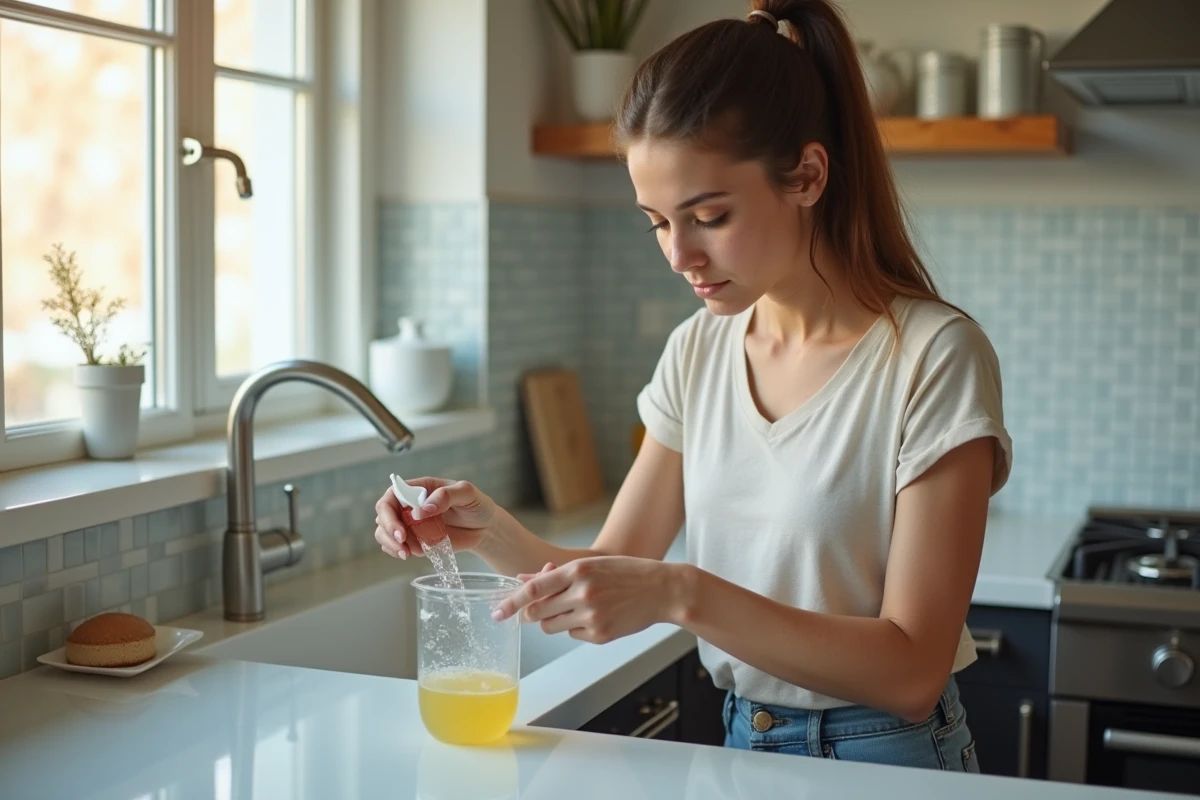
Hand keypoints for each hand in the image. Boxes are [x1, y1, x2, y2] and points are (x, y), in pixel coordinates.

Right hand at [374, 477, 495, 559]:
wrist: (486, 528)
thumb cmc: (476, 505)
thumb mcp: (466, 493)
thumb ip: (445, 496)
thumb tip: (422, 510)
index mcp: (418, 488)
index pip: (392, 495)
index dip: (389, 511)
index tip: (401, 528)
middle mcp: (410, 505)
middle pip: (383, 515)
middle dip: (388, 530)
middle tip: (402, 544)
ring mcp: (410, 524)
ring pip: (384, 532)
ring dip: (390, 544)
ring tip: (406, 554)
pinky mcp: (415, 540)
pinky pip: (396, 546)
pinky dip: (397, 552)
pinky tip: (409, 554)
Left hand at [491, 557, 681, 643]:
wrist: (661, 589)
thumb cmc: (624, 573)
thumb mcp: (589, 565)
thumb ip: (555, 575)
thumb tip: (522, 580)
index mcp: (578, 571)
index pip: (534, 589)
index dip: (511, 602)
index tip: (497, 612)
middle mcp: (583, 593)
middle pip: (537, 613)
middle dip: (533, 612)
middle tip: (542, 608)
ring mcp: (592, 616)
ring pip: (552, 627)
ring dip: (555, 620)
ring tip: (578, 607)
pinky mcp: (600, 635)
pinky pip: (573, 635)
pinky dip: (577, 628)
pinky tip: (597, 616)